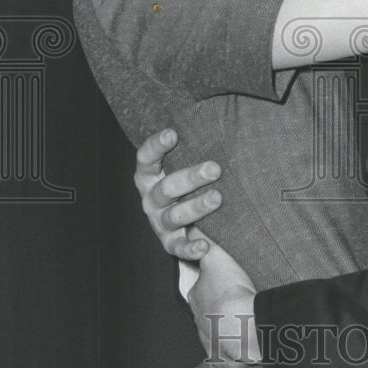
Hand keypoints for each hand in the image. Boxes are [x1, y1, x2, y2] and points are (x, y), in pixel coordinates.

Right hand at [134, 128, 224, 261]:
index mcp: (150, 176)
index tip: (173, 134)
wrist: (190, 219)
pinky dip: (190, 248)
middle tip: (215, 169)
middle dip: (190, 177)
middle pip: (166, 188)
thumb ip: (193, 147)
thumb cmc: (191, 182)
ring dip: (196, 207)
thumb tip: (220, 119)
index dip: (156, 146)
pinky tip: (204, 245)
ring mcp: (159, 222)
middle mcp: (152, 198)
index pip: (146, 159)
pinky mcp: (170, 243)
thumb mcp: (186, 164)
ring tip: (217, 198)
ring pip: (174, 216)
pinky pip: (178, 248)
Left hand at [184, 224, 260, 367]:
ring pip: (215, 332)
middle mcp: (199, 321)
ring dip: (226, 328)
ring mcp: (209, 341)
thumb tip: (192, 226)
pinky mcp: (221, 360)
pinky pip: (224, 355)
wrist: (244, 329)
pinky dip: (231, 351)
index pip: (200, 286)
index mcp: (196, 298)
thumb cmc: (231, 294)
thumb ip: (206, 242)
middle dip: (219, 307)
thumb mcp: (218, 259)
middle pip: (207, 311)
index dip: (213, 282)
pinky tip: (242, 346)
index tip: (226, 282)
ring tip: (244, 321)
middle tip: (238, 300)